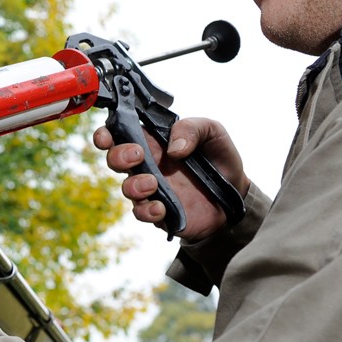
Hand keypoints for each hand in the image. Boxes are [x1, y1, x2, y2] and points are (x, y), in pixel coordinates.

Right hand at [93, 116, 248, 240]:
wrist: (236, 195)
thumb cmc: (220, 159)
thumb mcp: (213, 132)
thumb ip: (192, 128)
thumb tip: (173, 148)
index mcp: (154, 142)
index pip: (120, 134)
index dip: (106, 134)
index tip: (107, 137)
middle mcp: (147, 165)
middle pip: (115, 159)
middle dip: (118, 156)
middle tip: (138, 155)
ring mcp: (151, 190)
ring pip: (126, 188)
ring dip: (134, 185)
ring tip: (154, 183)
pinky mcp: (160, 212)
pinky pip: (142, 213)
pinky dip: (147, 210)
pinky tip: (161, 207)